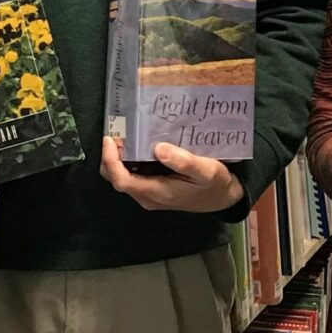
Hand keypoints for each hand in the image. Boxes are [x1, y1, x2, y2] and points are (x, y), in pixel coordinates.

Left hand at [99, 137, 243, 213]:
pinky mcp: (152, 190)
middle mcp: (148, 197)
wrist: (223, 199)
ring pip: (121, 178)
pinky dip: (125, 162)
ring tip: (121, 136)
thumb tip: (159, 149)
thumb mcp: (207, 171)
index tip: (110, 139)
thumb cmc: (215, 185)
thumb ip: (184, 161)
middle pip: (115, 179)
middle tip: (114, 133)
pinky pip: (131, 177)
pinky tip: (132, 146)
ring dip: (115, 159)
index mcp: (157, 192)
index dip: (111, 161)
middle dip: (109, 158)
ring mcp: (149, 195)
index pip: (122, 180)